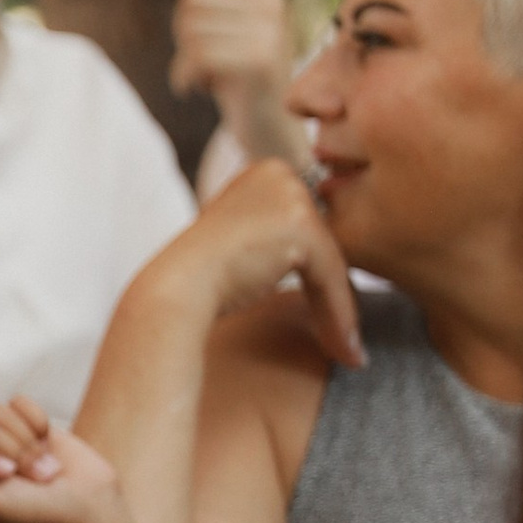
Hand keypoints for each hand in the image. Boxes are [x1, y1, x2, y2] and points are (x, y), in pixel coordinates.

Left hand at [0, 395, 120, 522]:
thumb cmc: (35, 514)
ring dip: (28, 442)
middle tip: (35, 480)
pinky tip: (48, 444)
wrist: (87, 504)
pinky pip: (20, 403)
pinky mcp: (24, 423)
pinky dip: (38, 423)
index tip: (5, 477)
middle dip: (13, 451)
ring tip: (45, 471)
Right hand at [140, 159, 361, 369]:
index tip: (327, 309)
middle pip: (325, 238)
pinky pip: (332, 276)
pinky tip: (344, 352)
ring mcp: (290, 197)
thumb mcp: (240, 240)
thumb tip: (306, 258)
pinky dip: (338, 314)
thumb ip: (271, 237)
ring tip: (347, 351)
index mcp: (266, 171)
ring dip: (340, 308)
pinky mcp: (300, 227)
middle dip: (333, 286)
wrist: (175, 289)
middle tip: (343, 333)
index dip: (318, 267)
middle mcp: (280, 174)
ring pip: (331, 260)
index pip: (310, 221)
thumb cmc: (198, 275)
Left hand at [171, 0, 292, 110]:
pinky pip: (197, 55)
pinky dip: (185, 78)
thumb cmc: (240, 79)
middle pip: (191, 2)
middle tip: (207, 65)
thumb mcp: (223, 29)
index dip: (190, 13)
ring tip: (211, 77)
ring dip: (186, 62)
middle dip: (185, 38)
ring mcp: (270, 33)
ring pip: (191, 29)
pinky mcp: (260, 62)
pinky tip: (201, 89)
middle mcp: (273, 7)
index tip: (211, 39)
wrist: (269, 132)